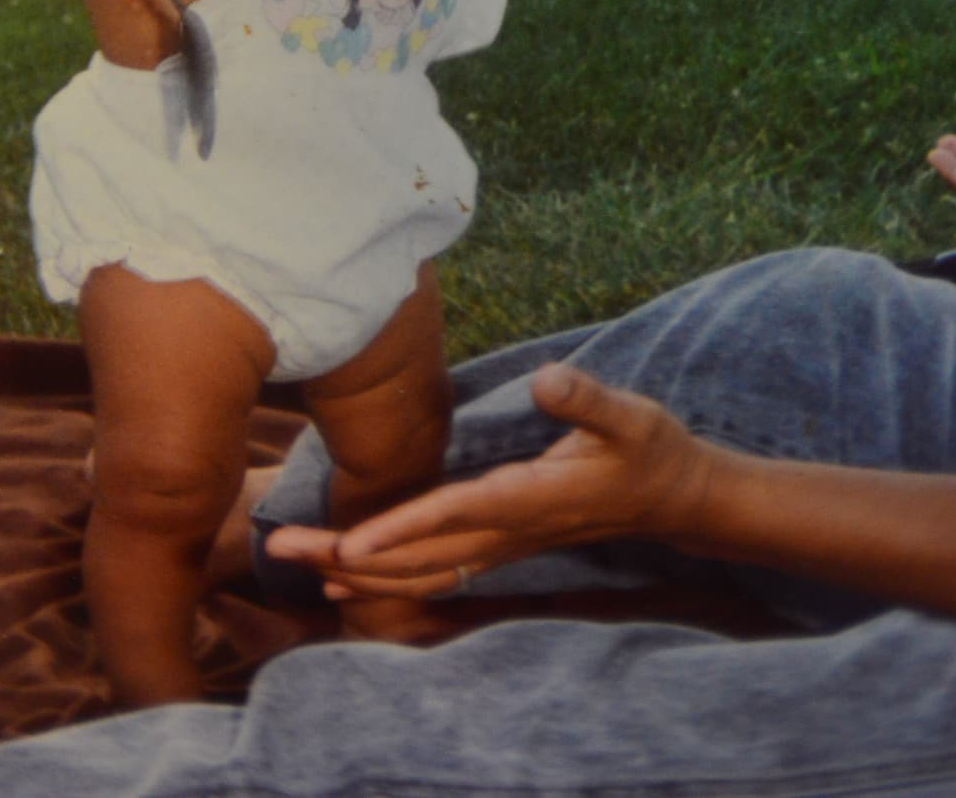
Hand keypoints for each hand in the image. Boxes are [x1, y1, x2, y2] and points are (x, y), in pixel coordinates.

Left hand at [265, 362, 713, 601]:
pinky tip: (354, 574)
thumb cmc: (648, 449)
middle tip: (283, 547)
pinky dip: (391, 575)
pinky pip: (438, 569)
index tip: (350, 543)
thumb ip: (586, 399)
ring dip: (360, 570)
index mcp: (529, 497)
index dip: (402, 529)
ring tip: (300, 561)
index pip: (454, 515)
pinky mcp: (502, 542)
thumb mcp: (629, 414)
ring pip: (421, 569)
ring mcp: (503, 543)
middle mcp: (508, 529)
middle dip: (349, 555)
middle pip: (419, 552)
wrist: (672, 496)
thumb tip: (549, 379)